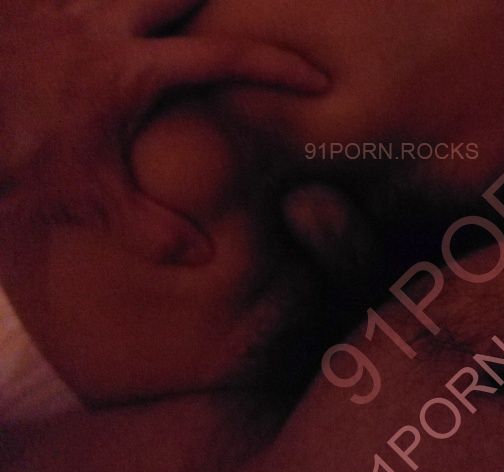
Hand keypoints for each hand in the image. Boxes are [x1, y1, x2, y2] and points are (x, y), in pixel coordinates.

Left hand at [0, 0, 327, 264]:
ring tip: (183, 22)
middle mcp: (105, 23)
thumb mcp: (88, 199)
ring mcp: (66, 4)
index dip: (279, 66)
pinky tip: (111, 23)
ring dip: (165, 1)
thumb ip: (152, 228)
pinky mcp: (35, 3)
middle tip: (242, 18)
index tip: (316, 78)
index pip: (226, 59)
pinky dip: (109, 5)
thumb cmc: (12, 155)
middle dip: (220, 1)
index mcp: (132, 70)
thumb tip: (204, 256)